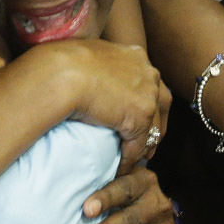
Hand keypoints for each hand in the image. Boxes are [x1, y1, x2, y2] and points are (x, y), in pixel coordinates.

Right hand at [43, 39, 170, 172]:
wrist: (62, 73)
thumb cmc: (62, 62)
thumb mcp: (87, 54)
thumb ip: (98, 63)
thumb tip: (87, 70)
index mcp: (135, 56)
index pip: (149, 82)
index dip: (146, 100)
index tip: (138, 113)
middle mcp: (147, 73)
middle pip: (161, 103)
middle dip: (156, 124)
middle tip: (147, 142)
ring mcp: (147, 95)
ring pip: (153, 128)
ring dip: (145, 145)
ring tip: (135, 159)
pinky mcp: (140, 118)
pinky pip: (137, 146)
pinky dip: (129, 160)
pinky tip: (120, 169)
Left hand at [80, 167, 175, 223]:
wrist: (153, 217)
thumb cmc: (125, 198)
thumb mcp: (119, 183)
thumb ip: (105, 182)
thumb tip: (71, 188)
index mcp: (145, 181)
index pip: (124, 189)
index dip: (105, 199)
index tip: (87, 210)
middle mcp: (158, 204)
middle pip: (129, 219)